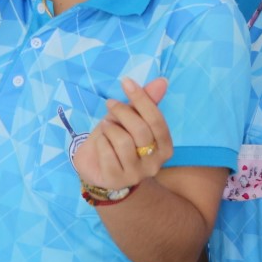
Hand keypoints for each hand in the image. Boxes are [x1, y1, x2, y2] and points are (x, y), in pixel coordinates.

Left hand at [72, 77, 171, 191]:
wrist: (97, 166)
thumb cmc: (117, 138)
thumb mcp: (130, 118)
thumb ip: (147, 102)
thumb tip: (162, 81)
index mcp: (165, 146)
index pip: (157, 120)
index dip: (142, 99)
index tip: (126, 82)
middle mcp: (155, 163)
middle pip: (141, 130)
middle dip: (122, 112)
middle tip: (110, 104)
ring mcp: (136, 174)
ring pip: (123, 142)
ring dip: (109, 128)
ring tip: (105, 126)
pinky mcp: (116, 179)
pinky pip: (107, 153)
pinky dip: (100, 142)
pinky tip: (100, 142)